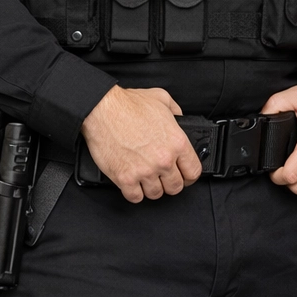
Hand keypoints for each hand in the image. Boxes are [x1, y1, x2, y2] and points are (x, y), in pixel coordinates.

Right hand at [80, 85, 202, 203]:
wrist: (103, 110)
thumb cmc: (129, 104)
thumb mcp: (162, 98)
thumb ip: (176, 111)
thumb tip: (180, 119)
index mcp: (176, 142)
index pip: (193, 171)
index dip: (190, 175)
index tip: (185, 175)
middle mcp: (163, 160)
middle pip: (176, 187)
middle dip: (171, 183)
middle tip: (165, 177)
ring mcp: (144, 171)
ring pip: (156, 194)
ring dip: (153, 188)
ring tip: (148, 178)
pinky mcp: (125, 178)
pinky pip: (135, 197)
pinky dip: (135, 193)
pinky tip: (134, 183)